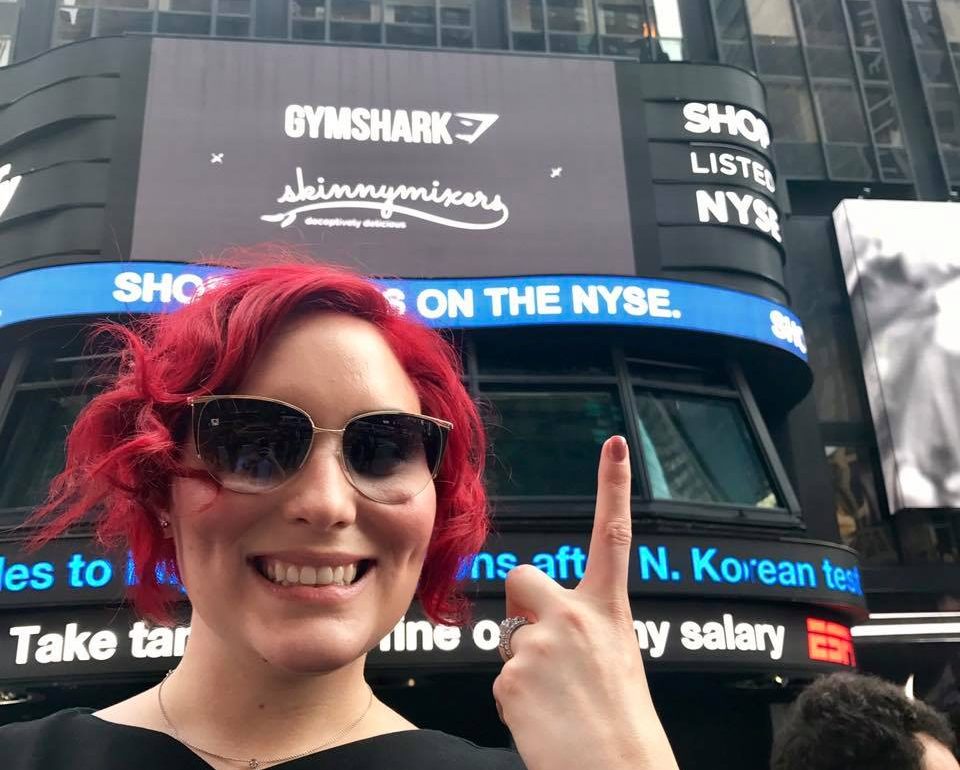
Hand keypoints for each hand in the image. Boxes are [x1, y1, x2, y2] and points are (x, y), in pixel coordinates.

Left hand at [492, 436, 678, 769]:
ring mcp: (539, 644)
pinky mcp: (509, 677)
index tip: (614, 445)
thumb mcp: (617, 658)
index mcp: (609, 612)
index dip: (614, 487)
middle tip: (543, 644)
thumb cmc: (621, 724)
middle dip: (522, 603)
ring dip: (523, 667)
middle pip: (522, 577)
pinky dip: (516, 699)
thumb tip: (542, 623)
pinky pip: (499, 678)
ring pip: (510, 639)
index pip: (613, 536)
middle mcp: (573, 618)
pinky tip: (542, 719)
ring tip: (556, 703)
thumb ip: (584, 627)